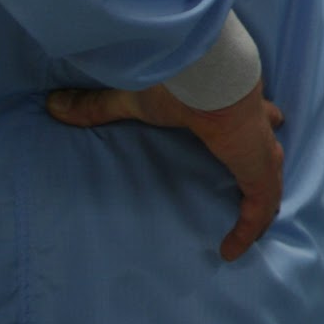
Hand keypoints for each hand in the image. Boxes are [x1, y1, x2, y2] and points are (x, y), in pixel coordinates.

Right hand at [47, 79, 284, 261]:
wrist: (206, 73)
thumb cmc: (177, 79)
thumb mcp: (134, 97)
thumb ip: (98, 106)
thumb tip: (54, 105)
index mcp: (229, 103)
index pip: (249, 114)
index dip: (256, 120)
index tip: (260, 123)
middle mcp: (251, 122)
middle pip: (267, 144)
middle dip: (265, 156)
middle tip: (259, 171)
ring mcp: (259, 146)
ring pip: (268, 177)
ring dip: (261, 200)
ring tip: (252, 225)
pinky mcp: (259, 167)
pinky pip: (260, 204)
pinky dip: (250, 226)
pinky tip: (233, 250)